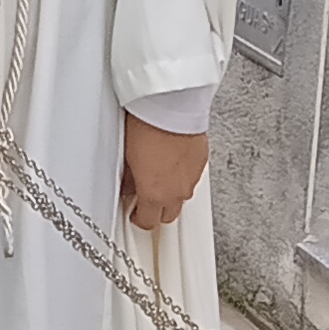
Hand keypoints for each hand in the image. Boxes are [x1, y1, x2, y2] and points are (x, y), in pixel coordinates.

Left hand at [123, 116, 209, 232]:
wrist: (171, 106)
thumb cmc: (146, 126)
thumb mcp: (127, 157)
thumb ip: (130, 180)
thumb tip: (128, 187)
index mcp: (155, 194)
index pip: (148, 222)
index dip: (139, 219)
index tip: (134, 213)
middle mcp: (177, 191)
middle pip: (168, 215)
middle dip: (157, 211)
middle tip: (145, 201)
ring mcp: (192, 178)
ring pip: (182, 198)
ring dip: (171, 194)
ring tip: (158, 179)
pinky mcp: (201, 163)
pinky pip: (191, 178)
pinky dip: (182, 176)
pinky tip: (172, 164)